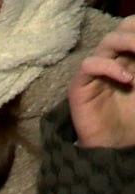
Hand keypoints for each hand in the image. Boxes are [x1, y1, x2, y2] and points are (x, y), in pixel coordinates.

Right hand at [69, 16, 134, 148]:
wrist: (116, 146)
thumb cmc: (133, 120)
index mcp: (130, 58)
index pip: (132, 29)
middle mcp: (113, 60)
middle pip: (122, 29)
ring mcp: (96, 71)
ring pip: (107, 42)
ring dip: (128, 43)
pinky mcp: (80, 85)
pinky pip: (90, 65)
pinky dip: (109, 67)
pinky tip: (126, 79)